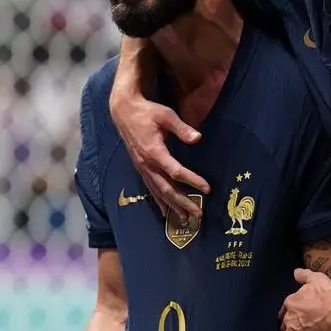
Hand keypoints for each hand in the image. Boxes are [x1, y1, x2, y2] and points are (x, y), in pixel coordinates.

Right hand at [109, 55, 208, 217]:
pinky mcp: (140, 168)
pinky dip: (158, 201)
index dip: (192, 181)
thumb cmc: (147, 112)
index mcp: (154, 152)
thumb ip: (182, 128)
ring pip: (158, 192)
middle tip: (199, 214)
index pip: (176, 172)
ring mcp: (142, 168)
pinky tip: (165, 212)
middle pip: (167, 188)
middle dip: (183, 202)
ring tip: (185, 218)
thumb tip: (198, 138)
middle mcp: (147, 164)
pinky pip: (150, 188)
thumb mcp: (166, 115)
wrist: (124, 112)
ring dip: (172, 206)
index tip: (207, 189)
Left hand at [272, 268, 330, 330]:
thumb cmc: (327, 295)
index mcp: (291, 303)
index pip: (285, 310)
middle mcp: (287, 318)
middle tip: (291, 330)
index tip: (292, 316)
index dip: (288, 314)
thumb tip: (295, 272)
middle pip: (282, 325)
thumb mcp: (316, 279)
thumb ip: (304, 275)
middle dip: (285, 327)